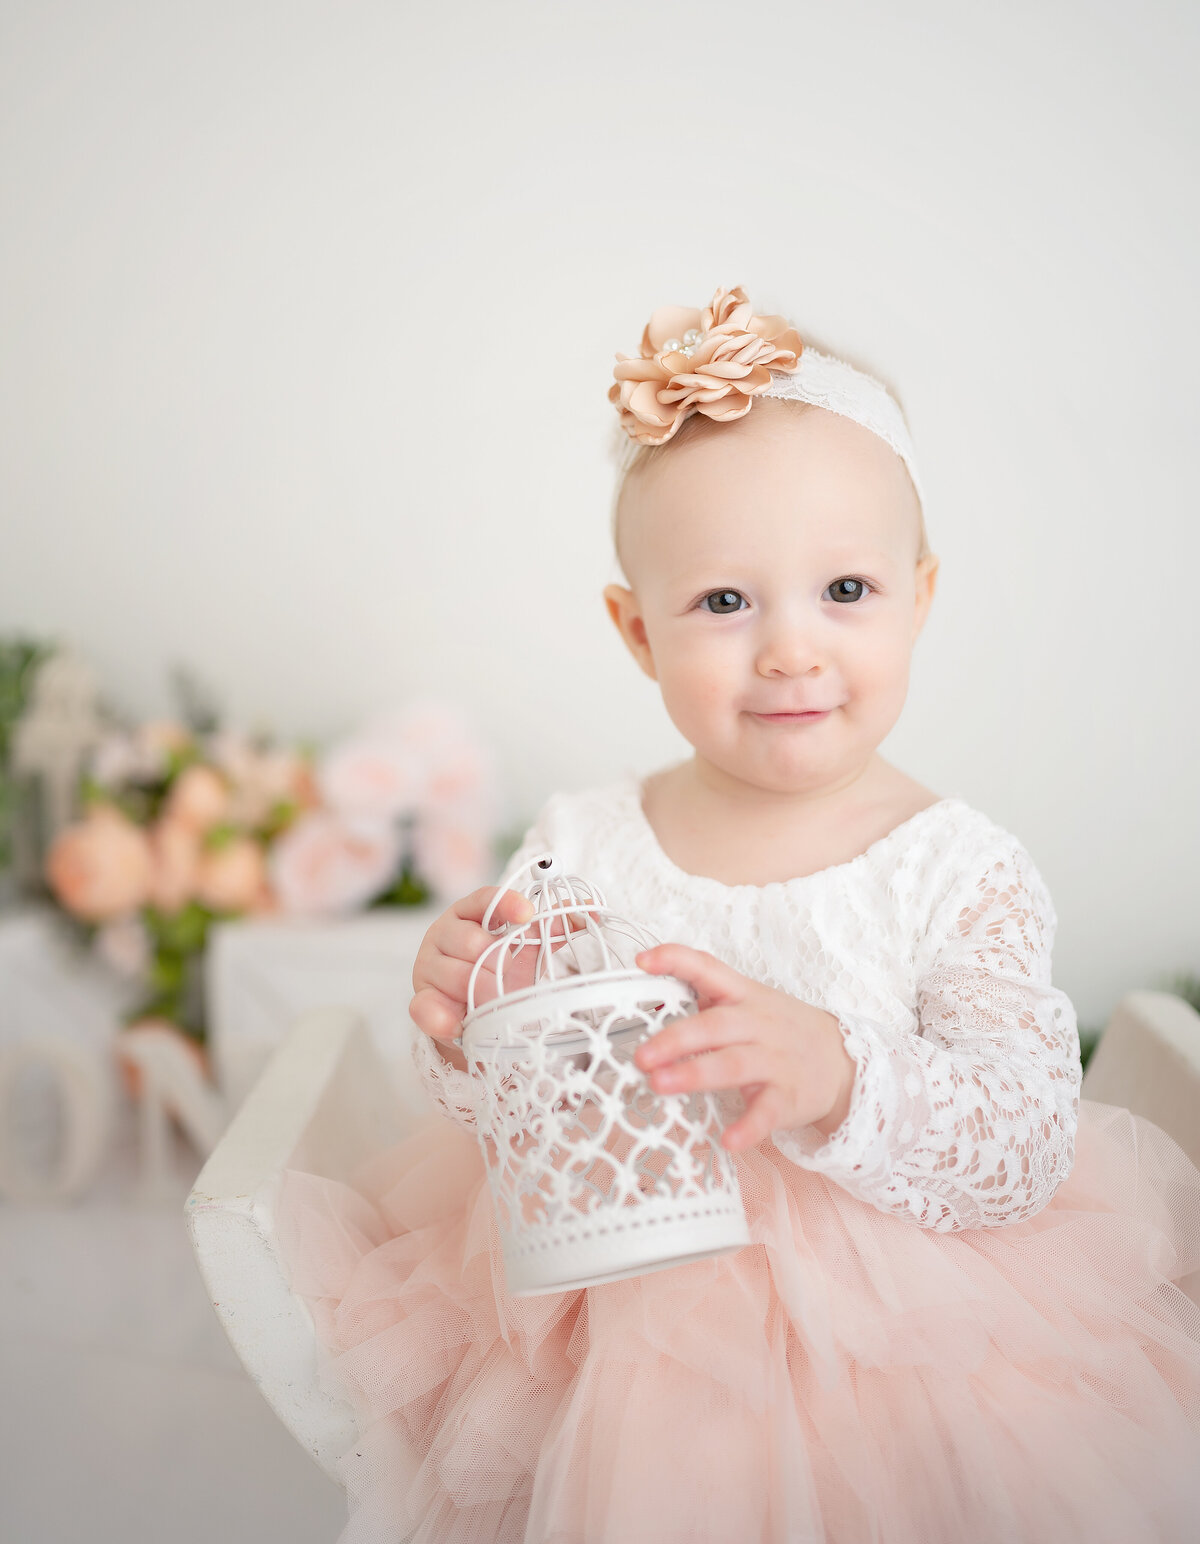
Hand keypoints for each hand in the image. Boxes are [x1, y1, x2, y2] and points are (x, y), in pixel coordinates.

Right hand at [409, 884, 596, 1050]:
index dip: (505, 904)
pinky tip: (461, 1022)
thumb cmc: (500, 969)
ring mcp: (427, 967)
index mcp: (468, 914)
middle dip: (496, 963)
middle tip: (508, 977)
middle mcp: (442, 934)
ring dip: (481, 992)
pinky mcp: (420, 1000)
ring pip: (455, 974)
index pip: (483, 899)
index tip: (528, 914)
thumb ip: (554, 926)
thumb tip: (592, 908)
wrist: (476, 1013)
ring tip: (495, 1002)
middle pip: (471, 941)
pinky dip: (444, 1017)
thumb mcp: (527, 948)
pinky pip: (425, 1007)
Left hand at [632, 943, 856, 1152]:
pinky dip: (748, 1127)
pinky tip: (729, 1140)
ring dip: (695, 1075)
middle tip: (642, 1056)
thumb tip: (651, 1010)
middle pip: (715, 1025)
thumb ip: (707, 1004)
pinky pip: (767, 1112)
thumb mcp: (750, 1006)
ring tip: (661, 1084)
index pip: (708, 968)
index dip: (675, 961)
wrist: (842, 1061)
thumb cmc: (781, 1031)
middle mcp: (758, 1023)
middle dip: (676, 1039)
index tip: (643, 961)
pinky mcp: (788, 1096)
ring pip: (733, 1064)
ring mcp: (775, 1060)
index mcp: (743, 996)